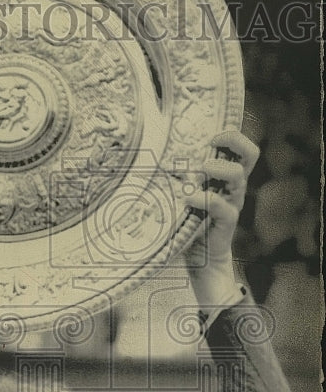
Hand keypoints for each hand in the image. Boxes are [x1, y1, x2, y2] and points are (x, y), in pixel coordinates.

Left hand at [183, 130, 259, 305]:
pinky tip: (189, 199)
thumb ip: (174, 178)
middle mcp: (233, 186)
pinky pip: (223, 207)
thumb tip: (141, 159)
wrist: (198, 258)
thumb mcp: (181, 195)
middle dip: (233, 140)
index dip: (231, 134)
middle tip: (211, 142)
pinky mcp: (227, 221)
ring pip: (238, 175)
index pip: (240, 147)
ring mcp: (232, 202)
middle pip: (250, 154)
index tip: (210, 133)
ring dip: (219, 167)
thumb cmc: (186, 220)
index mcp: (225, 175)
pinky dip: (206, 199)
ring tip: (201, 168)